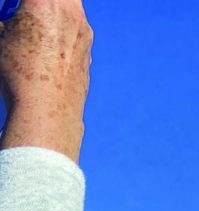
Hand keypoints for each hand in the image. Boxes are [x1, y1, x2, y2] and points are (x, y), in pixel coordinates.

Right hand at [0, 0, 92, 160]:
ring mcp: (84, 32)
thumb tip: (7, 20)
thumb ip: (5, 19)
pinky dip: (62, 28)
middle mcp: (72, 13)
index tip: (16, 8)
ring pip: (71, 7)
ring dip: (55, 9)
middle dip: (43, 1)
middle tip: (27, 10)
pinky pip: (76, 29)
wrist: (47, 109)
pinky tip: (46, 46)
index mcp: (47, 2)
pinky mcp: (88, 50)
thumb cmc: (18, 71)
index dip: (23, 2)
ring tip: (34, 27)